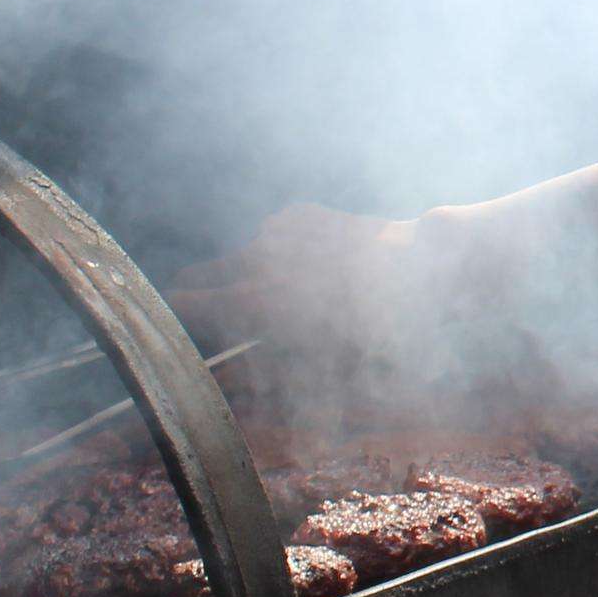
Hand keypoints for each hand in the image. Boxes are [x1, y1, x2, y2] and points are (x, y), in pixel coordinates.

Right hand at [166, 205, 432, 390]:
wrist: (416, 267)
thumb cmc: (371, 327)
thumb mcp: (316, 361)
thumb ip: (262, 370)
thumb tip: (226, 384)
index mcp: (249, 301)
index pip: (181, 300)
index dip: (181, 314)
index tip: (184, 324)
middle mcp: (252, 260)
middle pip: (199, 274)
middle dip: (207, 293)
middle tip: (230, 310)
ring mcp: (273, 231)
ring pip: (242, 254)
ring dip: (253, 270)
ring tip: (298, 288)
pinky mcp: (296, 212)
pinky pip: (274, 233)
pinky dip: (285, 246)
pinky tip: (319, 260)